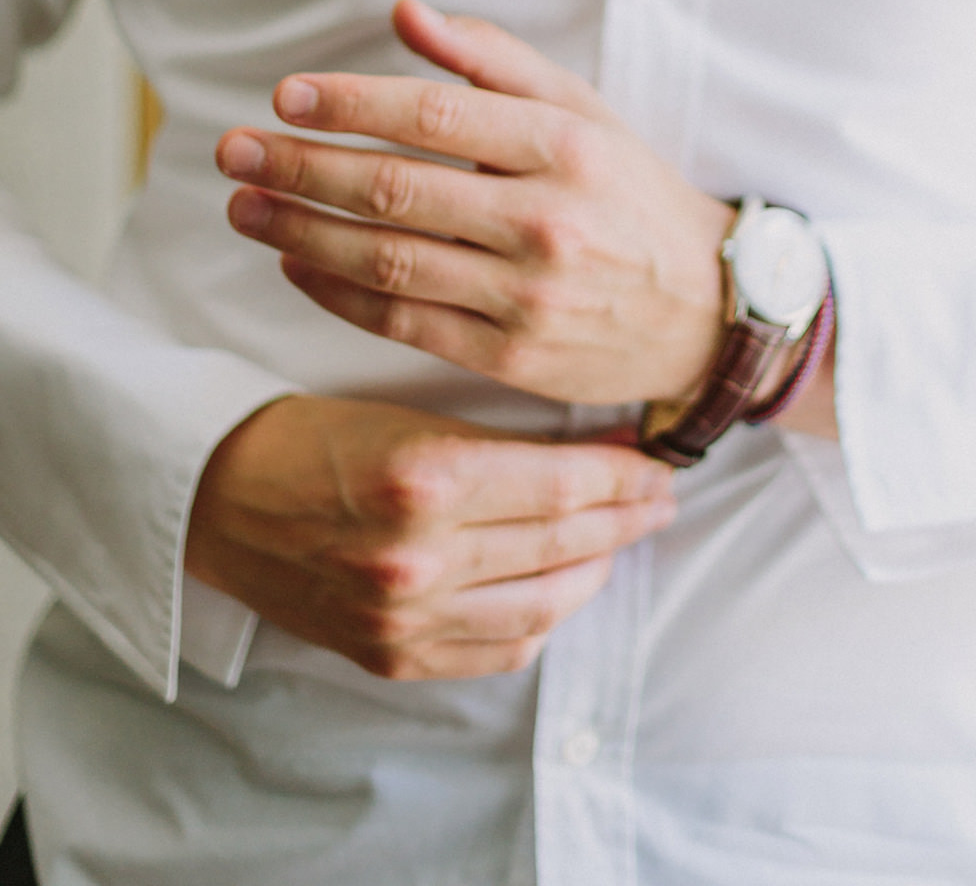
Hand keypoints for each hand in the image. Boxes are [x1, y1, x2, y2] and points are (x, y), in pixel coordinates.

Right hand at [184, 394, 676, 679]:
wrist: (219, 498)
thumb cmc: (317, 436)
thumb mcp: (414, 415)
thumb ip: (507, 439)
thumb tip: (604, 444)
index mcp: (424, 478)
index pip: (559, 485)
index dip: (621, 476)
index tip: (659, 464)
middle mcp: (418, 557)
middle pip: (560, 543)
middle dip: (624, 519)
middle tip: (662, 498)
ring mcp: (403, 616)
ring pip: (541, 603)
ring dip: (595, 570)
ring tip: (622, 540)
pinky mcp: (388, 654)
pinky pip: (496, 648)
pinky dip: (543, 618)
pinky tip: (564, 587)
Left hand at [215, 0, 734, 406]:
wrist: (707, 310)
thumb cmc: (629, 192)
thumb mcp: (583, 110)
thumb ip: (495, 61)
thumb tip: (408, 13)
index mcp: (565, 146)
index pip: (436, 116)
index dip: (353, 103)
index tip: (287, 94)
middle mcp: (547, 221)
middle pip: (396, 189)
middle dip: (302, 166)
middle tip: (234, 148)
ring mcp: (529, 297)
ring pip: (389, 262)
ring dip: (302, 232)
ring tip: (245, 205)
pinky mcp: (513, 359)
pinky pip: (404, 324)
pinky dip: (338, 294)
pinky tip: (295, 264)